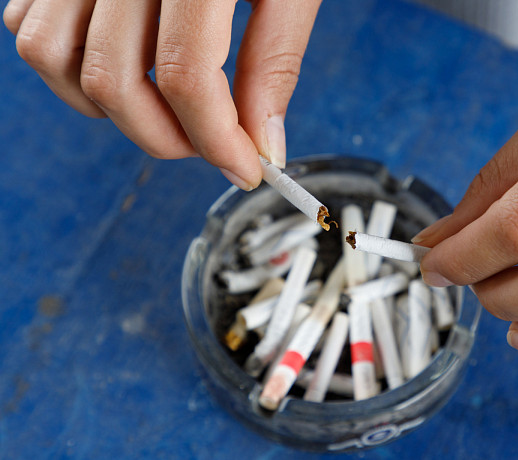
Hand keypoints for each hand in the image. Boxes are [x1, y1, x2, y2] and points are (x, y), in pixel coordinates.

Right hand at [3, 0, 320, 188]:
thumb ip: (274, 62)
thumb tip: (263, 143)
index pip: (187, 75)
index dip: (217, 140)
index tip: (246, 168)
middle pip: (115, 80)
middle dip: (168, 138)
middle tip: (211, 147)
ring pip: (57, 60)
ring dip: (114, 111)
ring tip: (169, 114)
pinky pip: (31, 29)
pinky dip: (72, 71)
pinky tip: (124, 71)